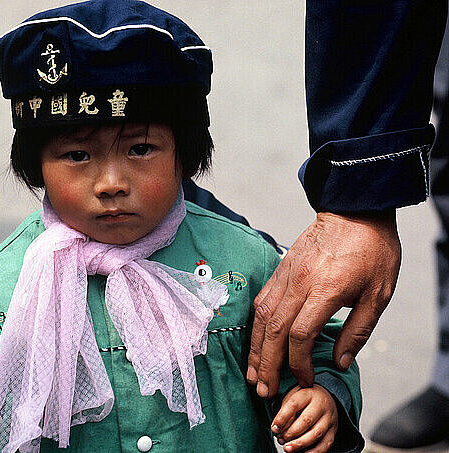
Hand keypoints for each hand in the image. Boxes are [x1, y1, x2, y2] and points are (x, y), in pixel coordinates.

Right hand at [246, 210, 400, 396]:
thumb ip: (358, 331)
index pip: (301, 335)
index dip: (299, 363)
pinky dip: (256, 325)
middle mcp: (299, 283)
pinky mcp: (280, 268)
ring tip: (252, 372)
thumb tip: (340, 362)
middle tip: (263, 389)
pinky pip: (262, 300)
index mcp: (325, 290)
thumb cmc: (372, 250)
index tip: (305, 378)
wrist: (354, 210)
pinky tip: (256, 340)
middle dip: (267, 364)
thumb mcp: (379, 294)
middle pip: (273, 331)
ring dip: (255, 348)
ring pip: (261, 317)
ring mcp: (285, 275)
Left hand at [271, 384, 337, 452]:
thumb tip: (278, 429)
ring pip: (316, 434)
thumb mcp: (293, 396)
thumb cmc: (305, 398)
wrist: (325, 398)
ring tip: (288, 448)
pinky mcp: (333, 431)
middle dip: (291, 432)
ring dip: (300, 444)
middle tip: (281, 439)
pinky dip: (313, 452)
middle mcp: (321, 405)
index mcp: (308, 393)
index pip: (294, 405)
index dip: (282, 418)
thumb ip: (285, 410)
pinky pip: (325, 444)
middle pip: (306, 420)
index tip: (274, 428)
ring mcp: (329, 419)